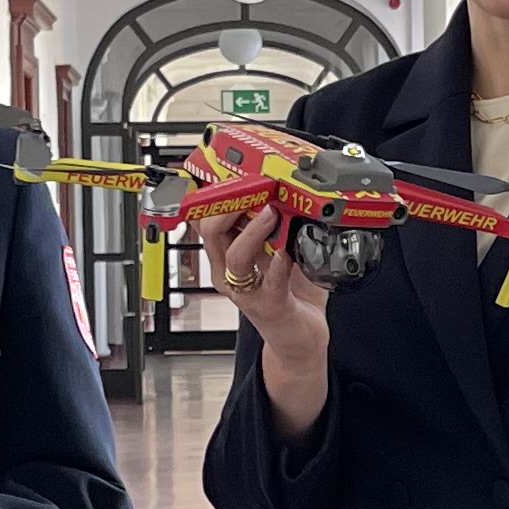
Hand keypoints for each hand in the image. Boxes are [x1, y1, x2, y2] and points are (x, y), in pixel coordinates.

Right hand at [206, 206, 331, 440]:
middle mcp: (229, 272)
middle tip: (249, 186)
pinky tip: (285, 251)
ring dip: (252, 229)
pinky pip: (268, 281)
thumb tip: (282, 189)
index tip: (230, 172)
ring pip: (234, 255)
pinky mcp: (268, 305)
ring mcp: (246, 290)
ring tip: (269, 212)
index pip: (208, 217)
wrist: (300, 335)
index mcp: (227, 254)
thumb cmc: (289, 291)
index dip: (215, 193)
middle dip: (228, 204)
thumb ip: (276, 224)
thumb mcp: (278, 249)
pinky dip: (276, 263)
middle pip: (211, 231)